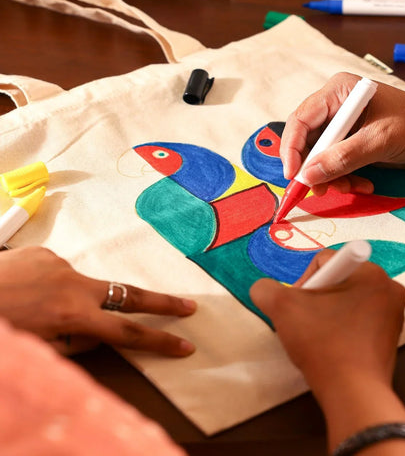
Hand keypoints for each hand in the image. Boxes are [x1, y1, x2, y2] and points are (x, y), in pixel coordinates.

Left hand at [0, 246, 195, 356]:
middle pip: (127, 294)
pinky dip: (51, 287)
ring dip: (73, 301)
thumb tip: (96, 337)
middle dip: (160, 302)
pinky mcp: (43, 252)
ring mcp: (59, 263)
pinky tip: (25, 294)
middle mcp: (72, 284)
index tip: (185, 344)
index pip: (127, 333)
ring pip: (81, 287)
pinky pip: (58, 273)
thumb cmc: (0, 328)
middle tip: (189, 306)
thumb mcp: (36, 350)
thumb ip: (72, 344)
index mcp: (71, 314)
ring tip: (35, 311)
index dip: (159, 340)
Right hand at [250, 252, 404, 450]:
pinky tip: (333, 346)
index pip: (324, 261)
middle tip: (306, 322)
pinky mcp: (392, 336)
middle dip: (317, 298)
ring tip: (318, 336)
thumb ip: (266, 289)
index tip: (299, 308)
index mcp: (370, 272)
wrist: (353, 394)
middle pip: (338, 279)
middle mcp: (389, 287)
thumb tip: (263, 288)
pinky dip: (343, 327)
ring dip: (328, 312)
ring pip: (347, 300)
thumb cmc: (323, 344)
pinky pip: (359, 318)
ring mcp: (394, 313)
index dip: (304, 282)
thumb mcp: (283, 309)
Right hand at [279, 72, 404, 194]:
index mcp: (339, 91)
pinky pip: (335, 163)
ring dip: (331, 176)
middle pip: (307, 139)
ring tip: (352, 188)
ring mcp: (343, 124)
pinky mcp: (351, 141)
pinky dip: (344, 177)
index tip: (294, 176)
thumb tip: (309, 175)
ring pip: (319, 155)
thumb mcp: (380, 140)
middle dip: (314, 167)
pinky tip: (363, 184)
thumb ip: (343, 157)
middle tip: (320, 190)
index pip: (302, 118)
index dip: (292, 148)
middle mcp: (335, 105)